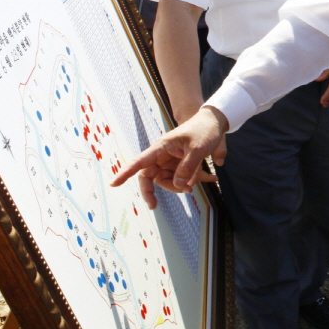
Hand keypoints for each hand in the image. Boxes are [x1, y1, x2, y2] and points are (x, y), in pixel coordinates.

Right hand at [111, 106, 225, 207]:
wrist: (214, 122)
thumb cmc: (203, 130)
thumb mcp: (198, 149)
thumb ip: (188, 167)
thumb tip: (179, 185)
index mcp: (162, 147)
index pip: (140, 162)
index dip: (126, 173)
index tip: (114, 184)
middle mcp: (163, 155)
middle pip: (150, 177)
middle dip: (152, 191)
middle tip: (153, 205)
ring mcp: (171, 161)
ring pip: (167, 180)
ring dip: (179, 186)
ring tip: (194, 185)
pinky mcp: (181, 165)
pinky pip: (182, 178)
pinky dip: (193, 180)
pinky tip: (212, 178)